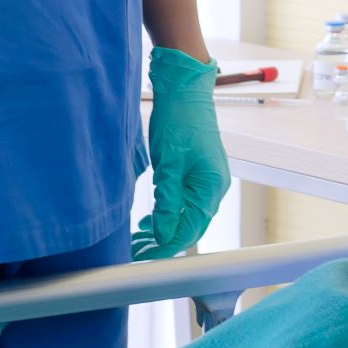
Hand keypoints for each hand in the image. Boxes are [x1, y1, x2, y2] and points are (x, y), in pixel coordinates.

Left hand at [133, 48, 229, 258]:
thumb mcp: (168, 164)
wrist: (185, 91)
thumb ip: (167, 201)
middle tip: (133, 251)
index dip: (165, 245)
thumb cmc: (179, 121)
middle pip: (189, 226)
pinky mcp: (198, 175)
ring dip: (163, 229)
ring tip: (137, 239)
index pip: (189, 229)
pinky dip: (167, 214)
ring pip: (186, 216)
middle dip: (162, 241)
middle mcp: (213, 188)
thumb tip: (163, 234)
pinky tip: (149, 221)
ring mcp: (207, 181)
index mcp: (211, 187)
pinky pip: (185, 202)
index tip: (141, 256)